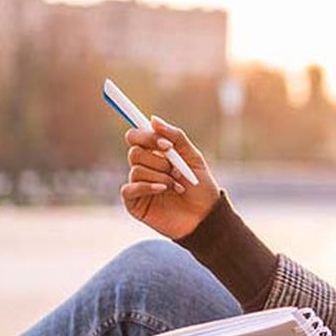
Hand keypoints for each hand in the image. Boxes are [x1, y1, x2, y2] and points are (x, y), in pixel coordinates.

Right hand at [121, 115, 220, 239]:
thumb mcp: (193, 158)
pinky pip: (130, 188)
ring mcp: (137, 185)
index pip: (136, 136)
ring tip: (178, 186)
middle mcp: (144, 167)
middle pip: (134, 151)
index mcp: (155, 154)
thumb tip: (153, 119)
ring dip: (161, 176)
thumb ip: (176, 137)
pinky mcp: (134, 202)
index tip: (167, 145)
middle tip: (176, 169)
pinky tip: (164, 190)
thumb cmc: (201, 187)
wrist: (205, 216)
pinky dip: (149, 186)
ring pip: (136, 170)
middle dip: (159, 160)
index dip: (148, 136)